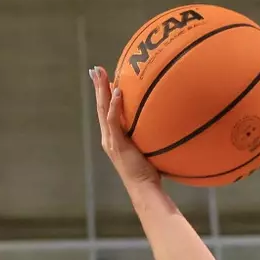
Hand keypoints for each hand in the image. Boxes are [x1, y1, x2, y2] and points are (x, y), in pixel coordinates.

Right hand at [90, 66, 159, 189]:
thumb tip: (164, 121)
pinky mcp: (116, 145)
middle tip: (95, 69)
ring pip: (103, 110)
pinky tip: (116, 91)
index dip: (104, 94)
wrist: (144, 189)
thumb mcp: (148, 149)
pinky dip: (114, 105)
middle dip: (97, 87)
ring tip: (100, 74)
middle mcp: (108, 138)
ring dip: (101, 90)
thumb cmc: (150, 173)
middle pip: (100, 107)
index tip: (103, 78)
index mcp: (113, 138)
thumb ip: (150, 135)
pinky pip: (113, 121)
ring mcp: (111, 141)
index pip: (106, 111)